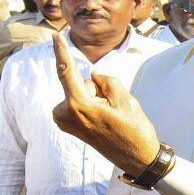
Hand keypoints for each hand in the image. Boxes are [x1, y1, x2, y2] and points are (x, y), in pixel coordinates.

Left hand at [51, 32, 160, 176]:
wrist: (137, 158)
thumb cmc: (134, 130)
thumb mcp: (126, 99)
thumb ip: (107, 81)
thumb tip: (92, 76)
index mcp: (79, 106)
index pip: (67, 72)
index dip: (62, 52)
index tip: (54, 36)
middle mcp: (66, 114)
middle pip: (82, 85)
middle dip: (98, 90)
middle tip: (116, 110)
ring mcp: (65, 121)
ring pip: (82, 94)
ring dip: (97, 99)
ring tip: (112, 117)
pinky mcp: (69, 125)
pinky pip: (80, 104)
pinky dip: (93, 106)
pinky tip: (106, 120)